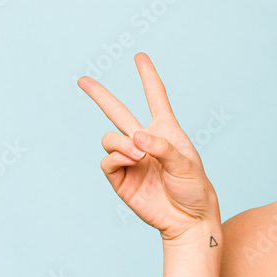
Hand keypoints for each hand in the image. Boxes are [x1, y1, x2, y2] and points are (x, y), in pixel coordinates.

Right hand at [78, 53, 219, 241]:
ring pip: (109, 138)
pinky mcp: (121, 179)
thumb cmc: (194, 189)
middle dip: (99, 95)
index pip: (155, 98)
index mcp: (165, 131)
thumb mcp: (186, 164)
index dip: (148, 77)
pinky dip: (117, 157)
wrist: (188, 220)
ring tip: (138, 155)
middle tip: (82, 80)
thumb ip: (162, 147)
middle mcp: (145, 142)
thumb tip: (135, 137)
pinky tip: (132, 162)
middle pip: (117, 112)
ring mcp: (131, 160)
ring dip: (120, 143)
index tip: (140, 57)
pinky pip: (107, 161)